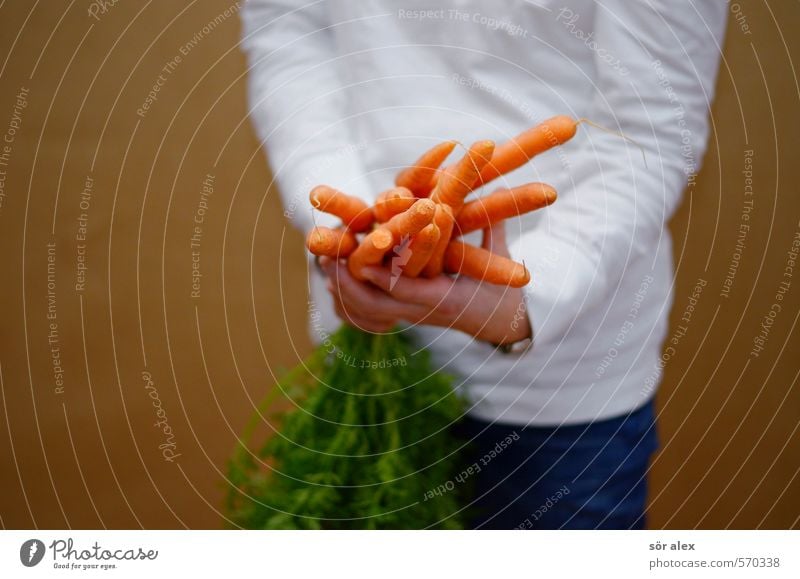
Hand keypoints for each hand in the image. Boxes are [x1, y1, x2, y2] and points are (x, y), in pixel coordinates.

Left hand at [320, 222, 531, 345]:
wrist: (501, 328)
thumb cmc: (502, 292)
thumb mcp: (499, 260)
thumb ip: (489, 227)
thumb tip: (490, 189)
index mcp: (446, 300)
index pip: (410, 290)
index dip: (385, 275)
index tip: (362, 261)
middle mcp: (423, 314)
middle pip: (376, 306)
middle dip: (350, 284)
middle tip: (327, 261)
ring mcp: (411, 318)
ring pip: (367, 313)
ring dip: (344, 289)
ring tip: (324, 263)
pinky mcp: (403, 318)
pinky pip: (370, 316)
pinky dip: (350, 299)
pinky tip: (333, 278)